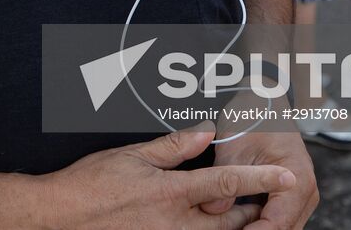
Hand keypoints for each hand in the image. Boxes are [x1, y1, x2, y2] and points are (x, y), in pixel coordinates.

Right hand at [41, 127, 296, 229]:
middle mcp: (175, 223)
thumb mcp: (133, 154)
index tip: (288, 176)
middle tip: (263, 204)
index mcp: (172, 192)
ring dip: (229, 228)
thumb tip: (207, 130)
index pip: (228, 183)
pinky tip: (200, 224)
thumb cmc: (92, 183)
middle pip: (229, 222)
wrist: (61, 216)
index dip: (261, 179)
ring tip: (240, 219)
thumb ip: (175, 145)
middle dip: (250, 214)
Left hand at [205, 130, 317, 229]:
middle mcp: (305, 191)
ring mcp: (300, 196)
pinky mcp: (291, 197)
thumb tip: (214, 209)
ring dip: (258, 229)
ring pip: (283, 228)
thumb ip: (225, 179)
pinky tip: (239, 222)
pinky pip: (278, 219)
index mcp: (297, 179)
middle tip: (228, 229)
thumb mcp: (234, 147)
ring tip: (231, 226)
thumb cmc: (253, 119)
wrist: (264, 104)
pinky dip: (260, 224)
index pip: (278, 223)